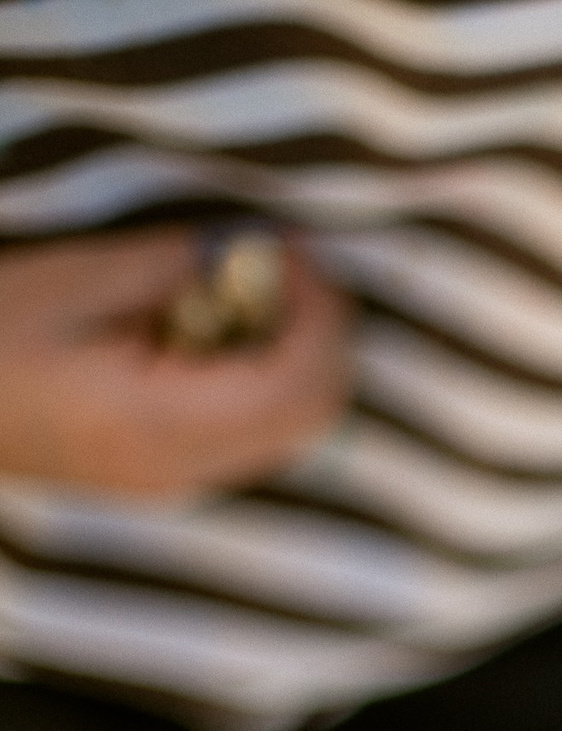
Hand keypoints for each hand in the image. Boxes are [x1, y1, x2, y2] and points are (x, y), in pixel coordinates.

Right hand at [0, 227, 353, 499]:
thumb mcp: (71, 283)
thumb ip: (171, 269)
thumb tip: (246, 253)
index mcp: (157, 425)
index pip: (294, 386)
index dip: (317, 314)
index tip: (295, 249)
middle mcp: (180, 469)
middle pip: (309, 415)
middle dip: (319, 333)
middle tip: (288, 263)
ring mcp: (176, 480)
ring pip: (290, 428)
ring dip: (294, 354)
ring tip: (255, 287)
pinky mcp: (166, 472)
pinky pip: (253, 432)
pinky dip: (264, 377)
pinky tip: (221, 326)